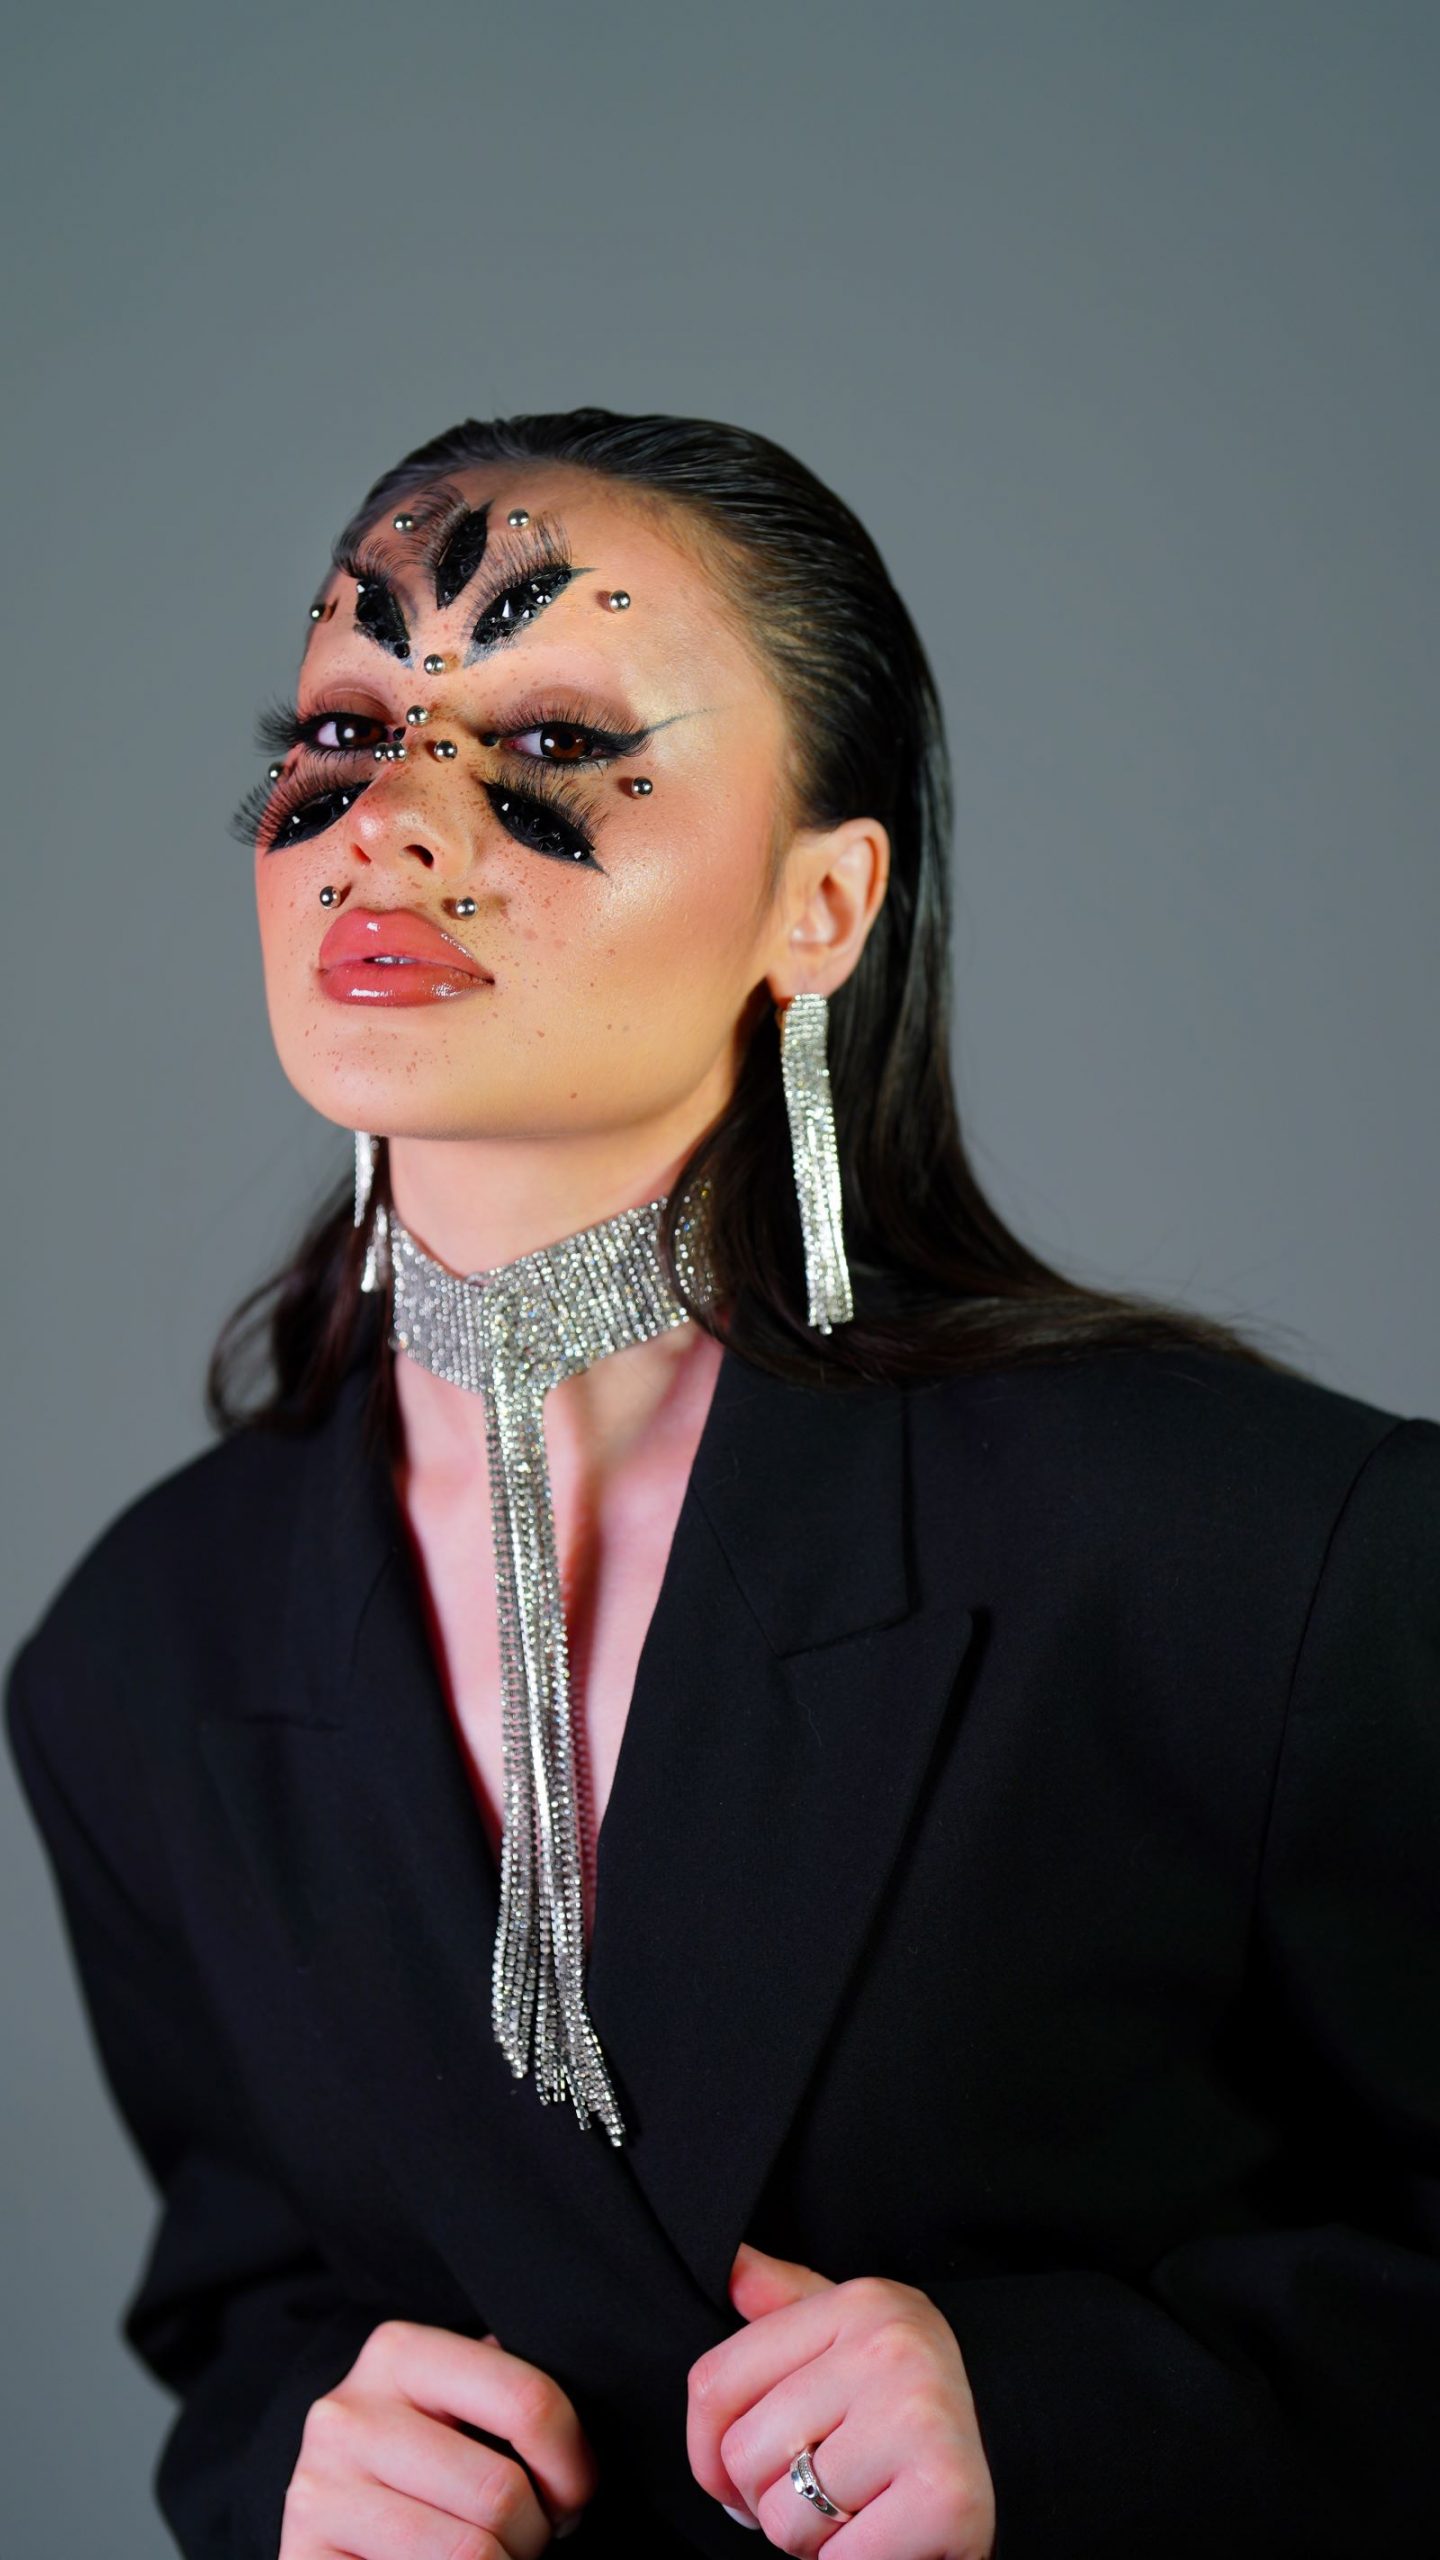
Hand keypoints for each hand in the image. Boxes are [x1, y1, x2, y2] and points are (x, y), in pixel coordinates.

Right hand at [280, 2318, 598, 2555]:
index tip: (573, 2496)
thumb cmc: (424, 2459)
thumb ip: (510, 2396)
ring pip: (466, 2555)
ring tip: (497, 2559)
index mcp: (398, 2353)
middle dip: (536, 2534)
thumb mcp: (460, 2405)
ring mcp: (316, 2492)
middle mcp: (346, 2416)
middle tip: (530, 2539)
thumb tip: (607, 2414)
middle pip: (499, 2492)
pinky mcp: (304, 2559)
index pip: (528, 2402)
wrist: (334, 2514)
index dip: (573, 2467)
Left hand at [687, 2243, 995, 2555]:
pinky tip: (887, 2537)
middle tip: (825, 2494)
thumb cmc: (913, 2402)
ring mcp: (920, 2418)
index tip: (739, 2476)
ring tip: (858, 2513)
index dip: (705, 2450)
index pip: (713, 2382)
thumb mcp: (855, 2334)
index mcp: (858, 2303)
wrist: (1025, 2450)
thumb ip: (787, 2305)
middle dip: (769, 2499)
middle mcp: (890, 2348)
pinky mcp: (947, 2497)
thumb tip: (730, 2264)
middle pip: (743, 2455)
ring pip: (784, 2517)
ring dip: (811, 2539)